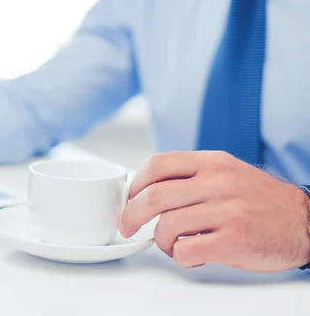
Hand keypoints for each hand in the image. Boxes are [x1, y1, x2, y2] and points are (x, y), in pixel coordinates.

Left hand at [120, 151, 309, 271]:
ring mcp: (226, 211)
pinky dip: (181, 256)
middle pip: (154, 196)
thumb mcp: (226, 173)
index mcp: (212, 163)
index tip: (129, 198)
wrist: (305, 222)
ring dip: (161, 241)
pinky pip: (187, 250)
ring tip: (174, 244)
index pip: (158, 164)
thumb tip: (147, 189)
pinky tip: (193, 254)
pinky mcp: (234, 240)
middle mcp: (218, 183)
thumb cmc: (260, 200)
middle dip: (132, 215)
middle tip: (128, 226)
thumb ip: (191, 176)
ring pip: (167, 226)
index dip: (136, 183)